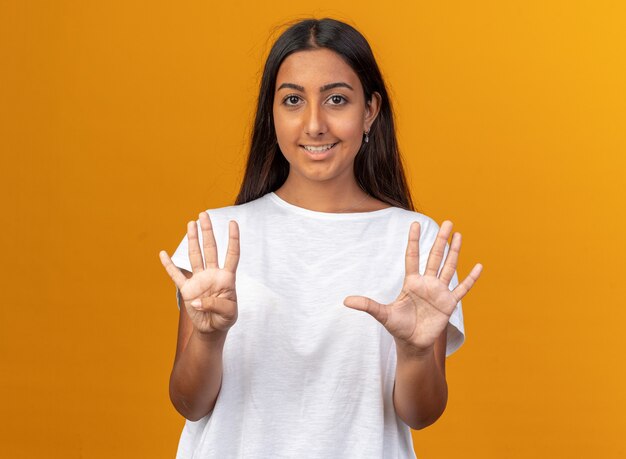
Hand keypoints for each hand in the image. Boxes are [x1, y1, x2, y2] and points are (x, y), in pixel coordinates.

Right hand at [159, 212, 239, 334]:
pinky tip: (163, 254)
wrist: (212, 329)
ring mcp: (199, 280)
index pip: (231, 254)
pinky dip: (169, 265)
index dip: (233, 239)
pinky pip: (176, 275)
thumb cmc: (225, 319)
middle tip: (204, 214)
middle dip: (207, 232)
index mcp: (226, 278)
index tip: (233, 223)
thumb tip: (197, 300)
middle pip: (210, 249)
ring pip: (195, 256)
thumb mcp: (228, 314)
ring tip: (191, 223)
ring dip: (192, 240)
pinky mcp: (186, 290)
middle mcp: (212, 275)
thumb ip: (216, 305)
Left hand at [343, 221, 482, 353]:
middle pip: (435, 256)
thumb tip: (345, 301)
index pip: (412, 256)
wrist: (413, 344)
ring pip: (448, 267)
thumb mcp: (382, 315)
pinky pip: (462, 288)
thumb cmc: (398, 328)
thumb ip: (367, 305)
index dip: (414, 240)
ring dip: (454, 252)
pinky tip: (479, 266)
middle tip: (447, 222)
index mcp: (411, 282)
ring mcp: (439, 292)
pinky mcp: (449, 304)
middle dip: (440, 239)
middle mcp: (427, 283)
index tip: (414, 223)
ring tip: (459, 235)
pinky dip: (470, 278)